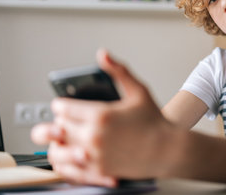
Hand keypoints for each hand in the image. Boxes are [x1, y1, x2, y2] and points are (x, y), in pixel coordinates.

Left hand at [31, 49, 174, 185]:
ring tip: (66, 137)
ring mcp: (94, 157)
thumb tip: (103, 55)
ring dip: (58, 142)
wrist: (167, 150)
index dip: (62, 104)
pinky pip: (69, 169)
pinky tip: (72, 155)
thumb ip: (118, 71)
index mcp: (101, 115)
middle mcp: (94, 137)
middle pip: (57, 128)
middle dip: (61, 121)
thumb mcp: (138, 90)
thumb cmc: (154, 121)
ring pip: (57, 150)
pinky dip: (65, 162)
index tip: (64, 105)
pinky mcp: (97, 172)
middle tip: (67, 120)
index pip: (62, 108)